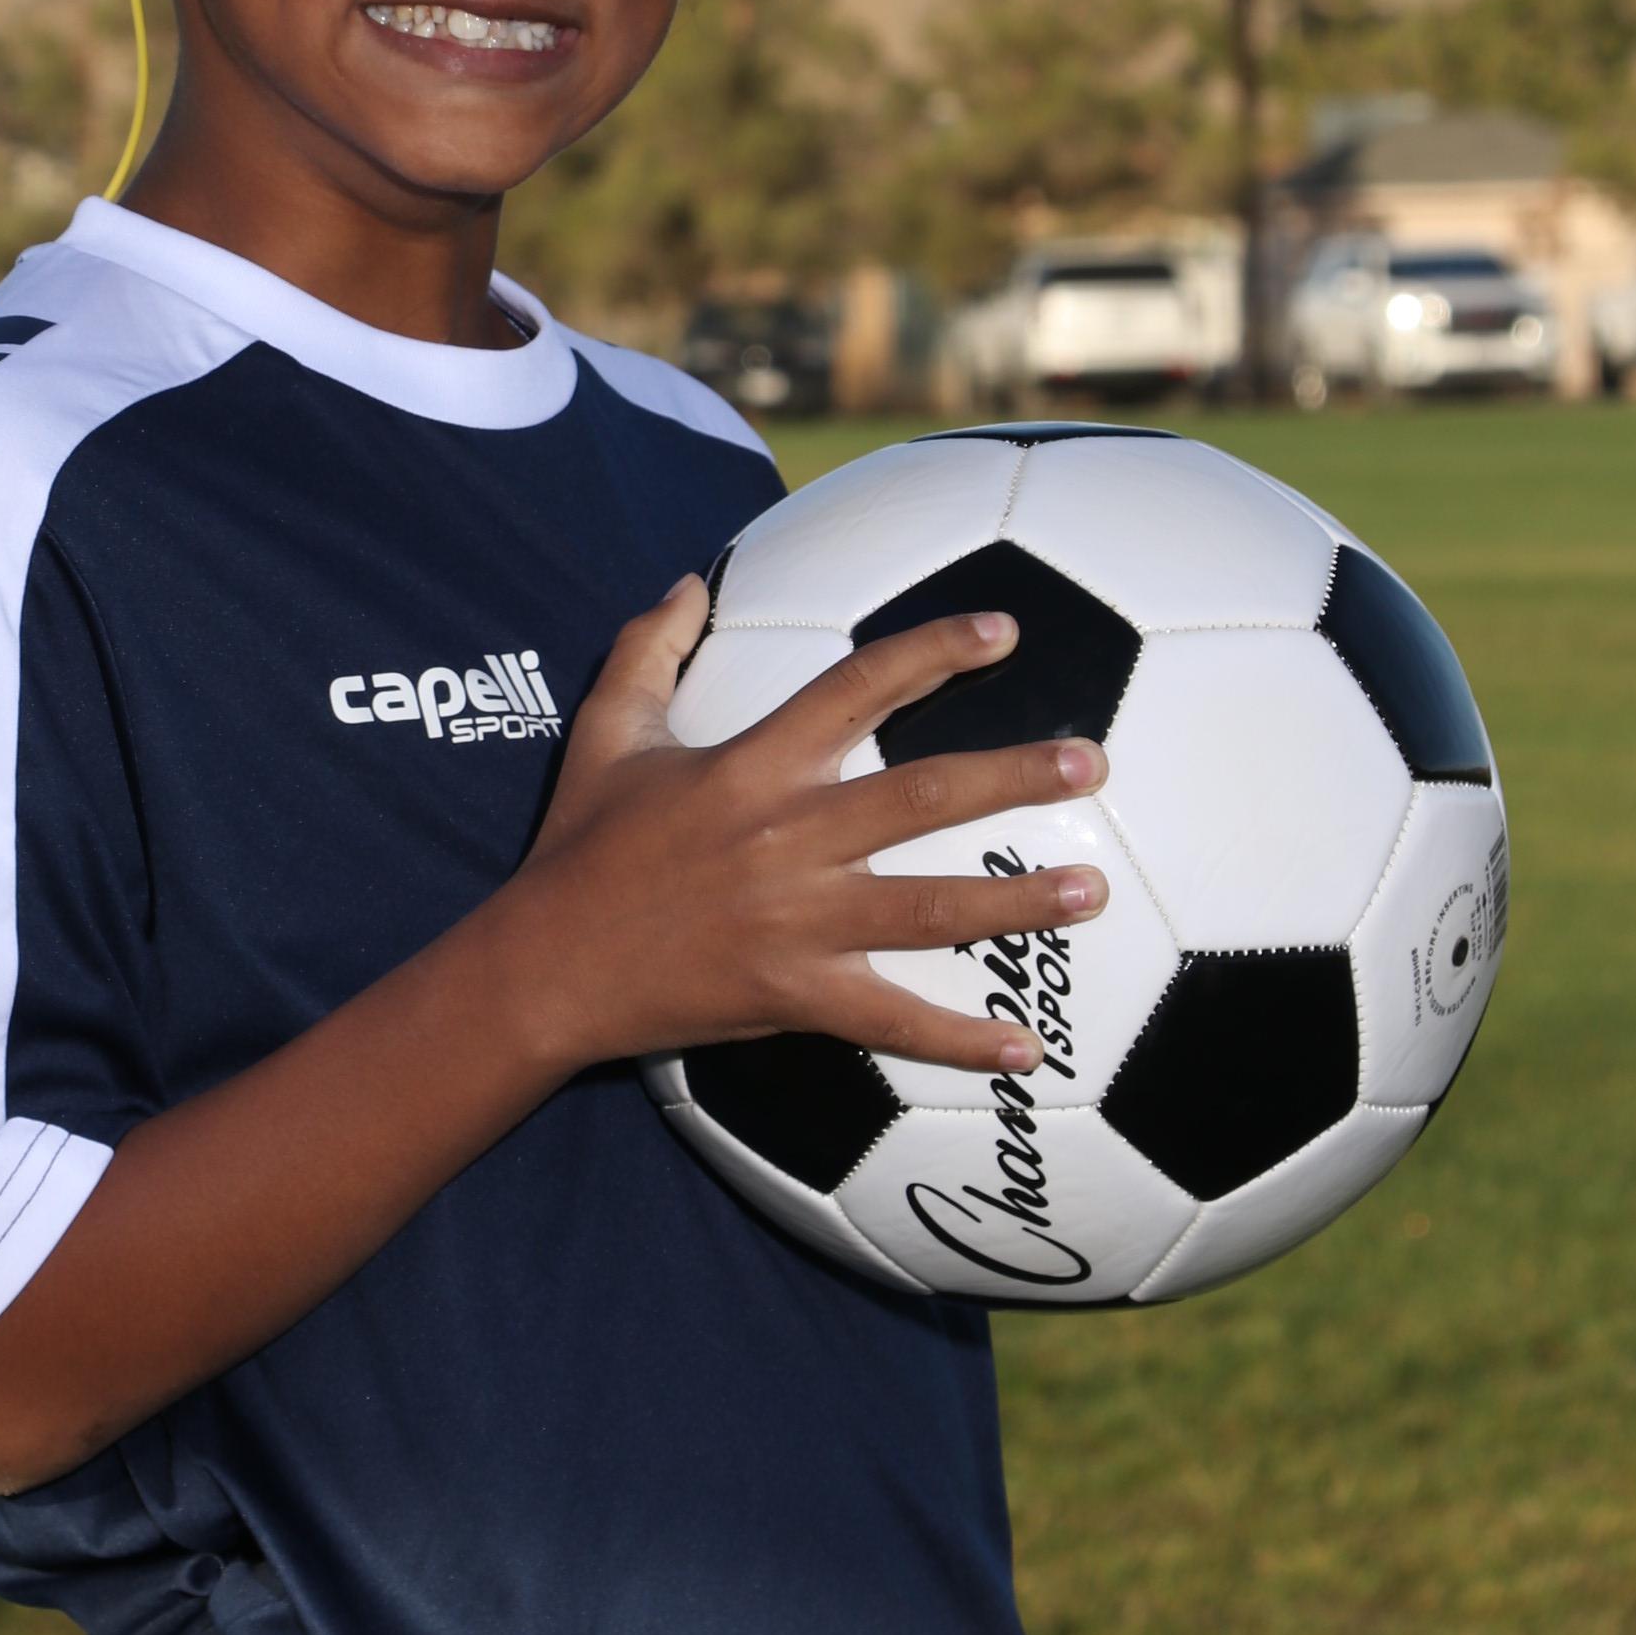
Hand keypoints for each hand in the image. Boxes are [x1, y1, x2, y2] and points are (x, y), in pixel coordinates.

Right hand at [503, 578, 1107, 1076]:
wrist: (543, 969)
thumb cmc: (578, 849)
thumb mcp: (605, 736)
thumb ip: (648, 651)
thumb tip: (688, 584)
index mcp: (749, 766)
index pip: (858, 688)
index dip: (934, 652)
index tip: (1005, 632)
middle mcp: (786, 837)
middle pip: (923, 797)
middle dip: (1015, 775)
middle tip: (1092, 761)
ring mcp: (796, 922)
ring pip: (929, 908)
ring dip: (1017, 901)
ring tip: (1092, 892)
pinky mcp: (794, 995)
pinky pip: (892, 1020)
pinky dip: (960, 1041)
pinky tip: (1025, 1050)